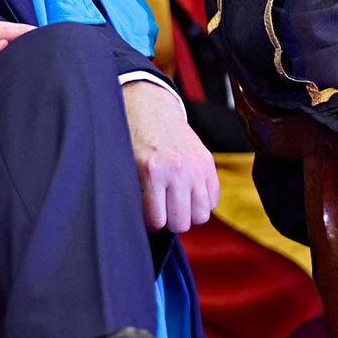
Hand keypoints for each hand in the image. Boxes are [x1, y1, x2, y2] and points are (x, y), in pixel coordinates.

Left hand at [123, 82, 217, 231]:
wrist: (151, 110)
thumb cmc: (132, 141)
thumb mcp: (125, 166)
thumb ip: (134, 195)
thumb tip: (144, 228)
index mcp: (151, 171)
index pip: (157, 222)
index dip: (151, 223)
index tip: (147, 214)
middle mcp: (177, 170)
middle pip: (181, 223)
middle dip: (169, 221)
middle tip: (161, 208)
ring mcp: (196, 167)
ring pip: (200, 216)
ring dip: (187, 214)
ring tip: (174, 202)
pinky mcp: (208, 163)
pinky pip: (213, 201)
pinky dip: (201, 202)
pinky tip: (186, 191)